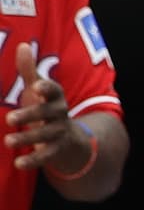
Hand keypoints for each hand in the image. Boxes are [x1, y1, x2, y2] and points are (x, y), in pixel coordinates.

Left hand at [3, 43, 83, 173]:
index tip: (35, 86)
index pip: (54, 90)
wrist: (68, 138)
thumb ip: (29, 70)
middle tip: (10, 118)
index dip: (46, 88)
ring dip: (27, 139)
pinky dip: (33, 160)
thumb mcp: (38, 90)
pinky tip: (18, 163)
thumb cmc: (46, 108)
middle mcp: (59, 114)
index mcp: (55, 98)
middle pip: (47, 113)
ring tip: (8, 141)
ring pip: (45, 135)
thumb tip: (23, 45)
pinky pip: (46, 156)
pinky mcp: (55, 150)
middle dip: (30, 115)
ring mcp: (59, 132)